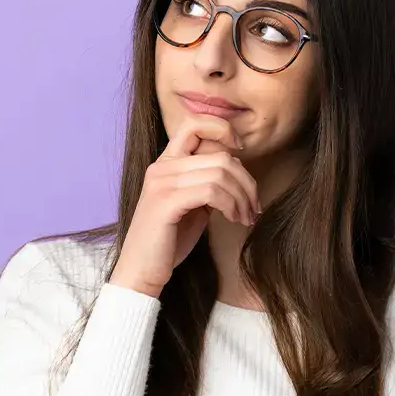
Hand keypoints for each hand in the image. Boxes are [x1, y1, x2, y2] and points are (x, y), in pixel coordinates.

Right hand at [109, 115, 261, 297]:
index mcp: (166, 163)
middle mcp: (162, 167)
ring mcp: (162, 183)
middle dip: (246, 181)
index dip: (222, 129)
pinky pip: (212, 192)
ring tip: (246, 217)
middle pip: (220, 156)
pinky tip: (234, 220)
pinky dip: (231, 205)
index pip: (194, 124)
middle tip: (254, 206)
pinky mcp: (166, 202)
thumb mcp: (192, 205)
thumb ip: (206, 183)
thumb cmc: (168, 241)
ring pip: (220, 173)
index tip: (241, 150)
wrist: (141, 271)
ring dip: (242, 197)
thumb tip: (235, 172)